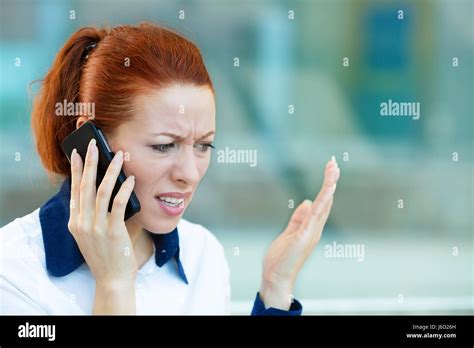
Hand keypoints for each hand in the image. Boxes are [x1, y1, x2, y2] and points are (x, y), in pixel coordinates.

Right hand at [68, 138, 136, 313]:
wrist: (112, 278)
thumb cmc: (106, 254)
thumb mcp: (92, 234)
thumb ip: (94, 213)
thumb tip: (108, 187)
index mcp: (75, 222)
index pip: (74, 190)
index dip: (76, 170)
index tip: (77, 153)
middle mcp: (81, 223)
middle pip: (85, 186)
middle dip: (90, 162)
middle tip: (94, 144)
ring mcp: (95, 227)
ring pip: (101, 191)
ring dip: (110, 171)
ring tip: (119, 156)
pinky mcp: (112, 231)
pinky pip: (118, 204)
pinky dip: (124, 190)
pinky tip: (130, 179)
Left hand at [260, 156, 339, 309]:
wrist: (276, 276)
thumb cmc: (282, 258)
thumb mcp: (289, 232)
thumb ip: (298, 218)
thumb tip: (305, 202)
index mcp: (311, 226)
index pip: (321, 202)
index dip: (326, 185)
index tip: (330, 168)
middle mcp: (315, 228)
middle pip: (326, 200)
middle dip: (330, 181)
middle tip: (334, 162)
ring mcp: (312, 232)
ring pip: (323, 205)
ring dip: (328, 187)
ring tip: (333, 170)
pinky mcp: (305, 237)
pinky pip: (315, 216)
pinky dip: (322, 203)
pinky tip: (327, 191)